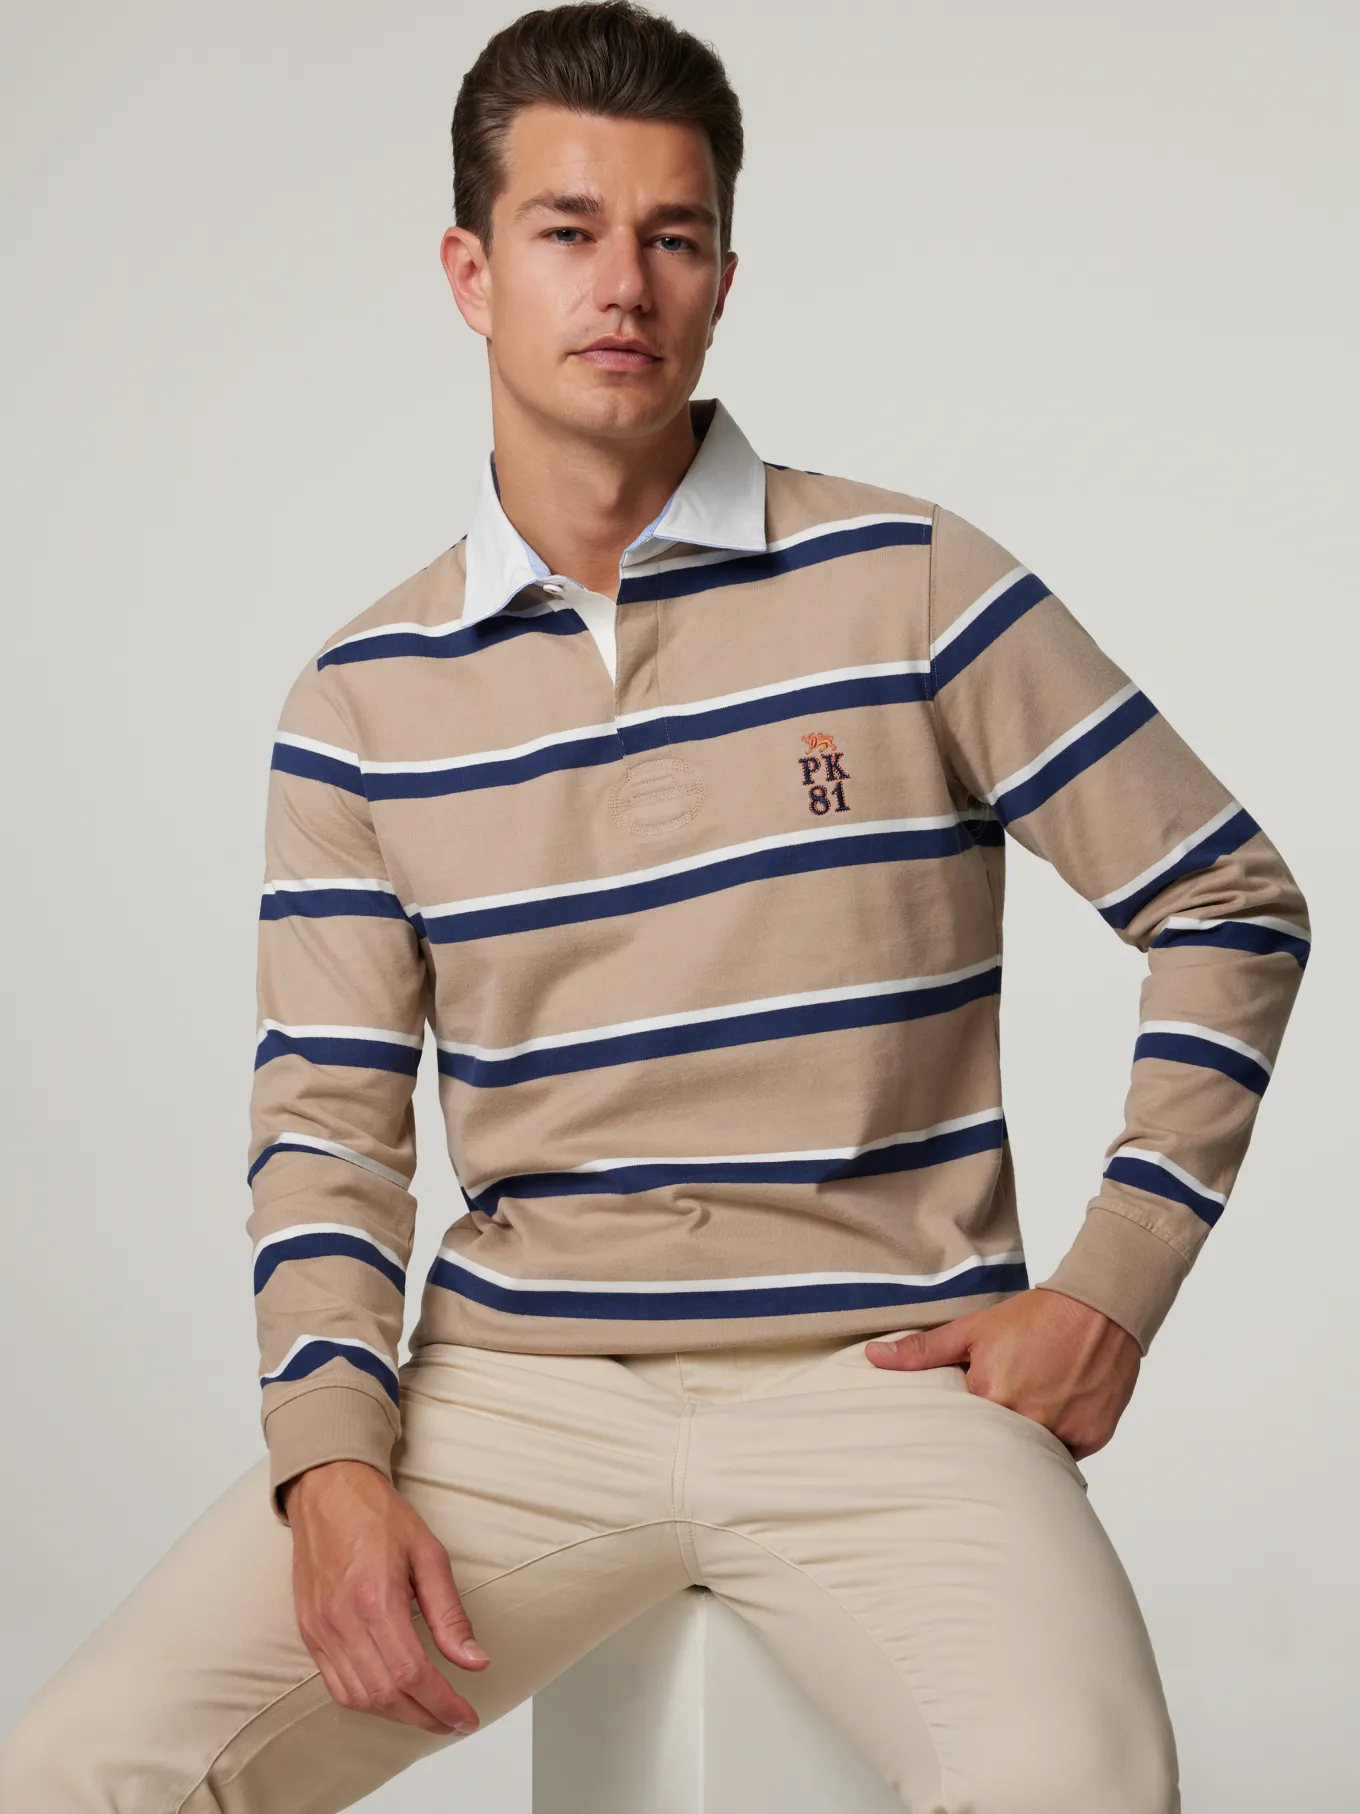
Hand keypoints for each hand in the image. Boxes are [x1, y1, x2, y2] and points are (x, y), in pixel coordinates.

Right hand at [280, 1458, 488, 1734]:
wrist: (327, 1490)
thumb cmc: (378, 1515)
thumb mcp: (429, 1554)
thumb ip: (450, 1613)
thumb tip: (474, 1661)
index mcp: (375, 1597)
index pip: (411, 1673)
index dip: (442, 1704)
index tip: (466, 1717)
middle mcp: (342, 1620)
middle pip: (385, 1694)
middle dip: (425, 1717)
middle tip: (455, 1721)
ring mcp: (320, 1629)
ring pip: (359, 1698)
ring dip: (397, 1715)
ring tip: (429, 1712)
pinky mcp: (309, 1632)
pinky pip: (335, 1686)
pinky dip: (367, 1702)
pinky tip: (391, 1698)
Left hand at [864, 1287, 1141, 1460]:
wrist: (1098, 1308)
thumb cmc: (1036, 1316)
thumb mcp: (972, 1330)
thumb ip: (922, 1351)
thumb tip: (873, 1357)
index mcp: (992, 1397)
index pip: (961, 1433)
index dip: (959, 1428)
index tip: (958, 1425)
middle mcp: (1027, 1421)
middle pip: (998, 1450)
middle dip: (992, 1441)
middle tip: (998, 1420)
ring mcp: (1063, 1432)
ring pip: (1033, 1456)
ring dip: (1026, 1443)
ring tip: (1030, 1412)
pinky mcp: (1092, 1438)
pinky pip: (1067, 1455)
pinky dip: (1059, 1441)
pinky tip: (1057, 1413)